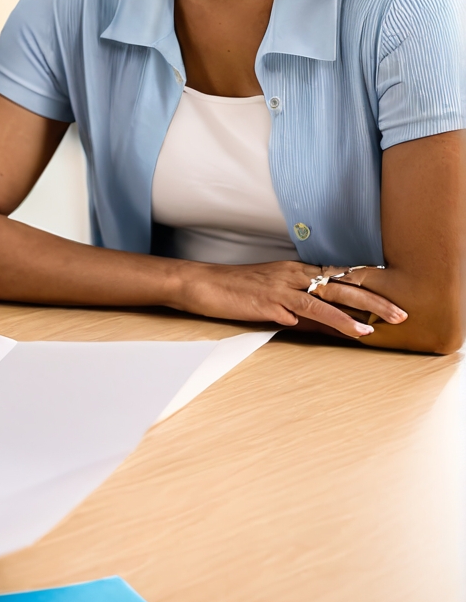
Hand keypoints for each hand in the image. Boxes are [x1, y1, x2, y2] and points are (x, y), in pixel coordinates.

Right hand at [175, 259, 408, 339]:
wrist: (200, 284)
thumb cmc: (232, 292)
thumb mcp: (271, 299)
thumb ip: (300, 310)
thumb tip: (327, 325)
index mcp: (294, 270)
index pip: (338, 277)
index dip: (366, 287)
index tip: (391, 298)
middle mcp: (293, 274)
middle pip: (342, 284)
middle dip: (374, 299)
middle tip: (401, 313)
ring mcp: (283, 286)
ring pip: (329, 297)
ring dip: (359, 312)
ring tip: (382, 325)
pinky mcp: (271, 301)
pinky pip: (307, 310)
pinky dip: (331, 319)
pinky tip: (348, 330)